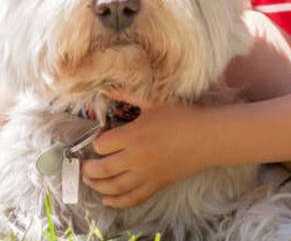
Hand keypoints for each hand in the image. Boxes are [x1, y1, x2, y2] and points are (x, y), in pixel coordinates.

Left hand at [81, 94, 214, 208]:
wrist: (207, 137)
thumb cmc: (182, 116)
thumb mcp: (154, 102)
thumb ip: (128, 95)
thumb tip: (107, 88)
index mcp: (133, 135)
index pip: (102, 145)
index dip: (95, 143)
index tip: (98, 139)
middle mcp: (136, 157)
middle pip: (102, 168)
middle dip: (88, 169)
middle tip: (83, 166)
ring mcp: (146, 174)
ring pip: (114, 186)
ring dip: (98, 186)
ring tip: (90, 181)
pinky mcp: (157, 184)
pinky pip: (133, 198)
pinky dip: (118, 202)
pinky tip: (107, 200)